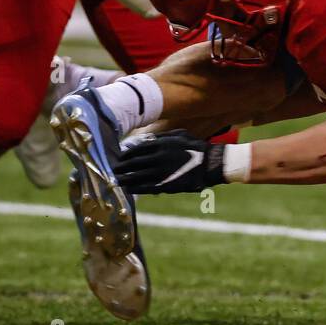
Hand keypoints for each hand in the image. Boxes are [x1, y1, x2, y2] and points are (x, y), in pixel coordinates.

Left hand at [113, 129, 227, 193]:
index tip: (120, 158)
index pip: (137, 149)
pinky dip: (135, 188)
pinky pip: (146, 187)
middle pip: (133, 163)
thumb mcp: (180, 135)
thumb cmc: (196, 147)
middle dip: (122, 167)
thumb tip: (144, 140)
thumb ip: (162, 137)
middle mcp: (159, 158)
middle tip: (114, 169)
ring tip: (117, 180)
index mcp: (161, 144)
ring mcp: (162, 172)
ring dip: (125, 178)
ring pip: (137, 176)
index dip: (126, 155)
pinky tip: (129, 189)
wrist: (211, 163)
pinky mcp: (166, 184)